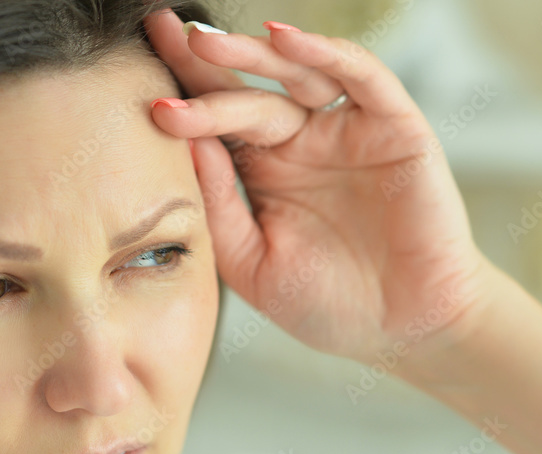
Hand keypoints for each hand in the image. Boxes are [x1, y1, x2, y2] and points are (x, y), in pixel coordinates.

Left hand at [143, 9, 493, 365]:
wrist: (403, 332)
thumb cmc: (330, 305)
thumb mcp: (252, 263)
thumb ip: (219, 206)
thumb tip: (186, 146)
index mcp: (264, 173)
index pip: (217, 124)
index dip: (182, 97)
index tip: (138, 80)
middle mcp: (301, 144)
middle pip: (246, 90)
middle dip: (203, 64)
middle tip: (161, 32)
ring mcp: (346, 132)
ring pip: (294, 75)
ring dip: (251, 53)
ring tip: (204, 40)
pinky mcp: (393, 127)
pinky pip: (359, 77)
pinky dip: (324, 54)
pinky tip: (283, 39)